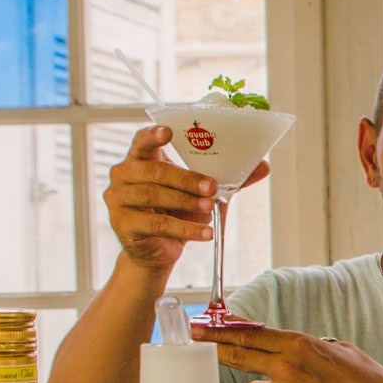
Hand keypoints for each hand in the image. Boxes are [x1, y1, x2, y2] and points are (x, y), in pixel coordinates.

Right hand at [102, 126, 267, 277]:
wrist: (158, 250)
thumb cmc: (177, 212)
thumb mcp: (201, 193)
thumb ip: (228, 179)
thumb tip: (264, 166)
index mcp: (140, 159)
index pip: (141, 140)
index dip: (153, 135)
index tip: (168, 132)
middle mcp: (124, 175)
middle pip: (154, 170)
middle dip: (186, 178)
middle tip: (212, 187)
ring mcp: (119, 200)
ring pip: (153, 195)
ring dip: (186, 202)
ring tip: (210, 208)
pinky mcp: (124, 224)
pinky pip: (156, 224)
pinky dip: (185, 228)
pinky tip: (206, 232)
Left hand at [195, 325, 382, 382]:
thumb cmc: (363, 379)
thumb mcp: (336, 348)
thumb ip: (303, 346)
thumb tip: (275, 345)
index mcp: (300, 344)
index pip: (251, 334)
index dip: (220, 331)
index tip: (199, 328)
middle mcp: (289, 366)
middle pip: (237, 356)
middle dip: (214, 350)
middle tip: (196, 345)